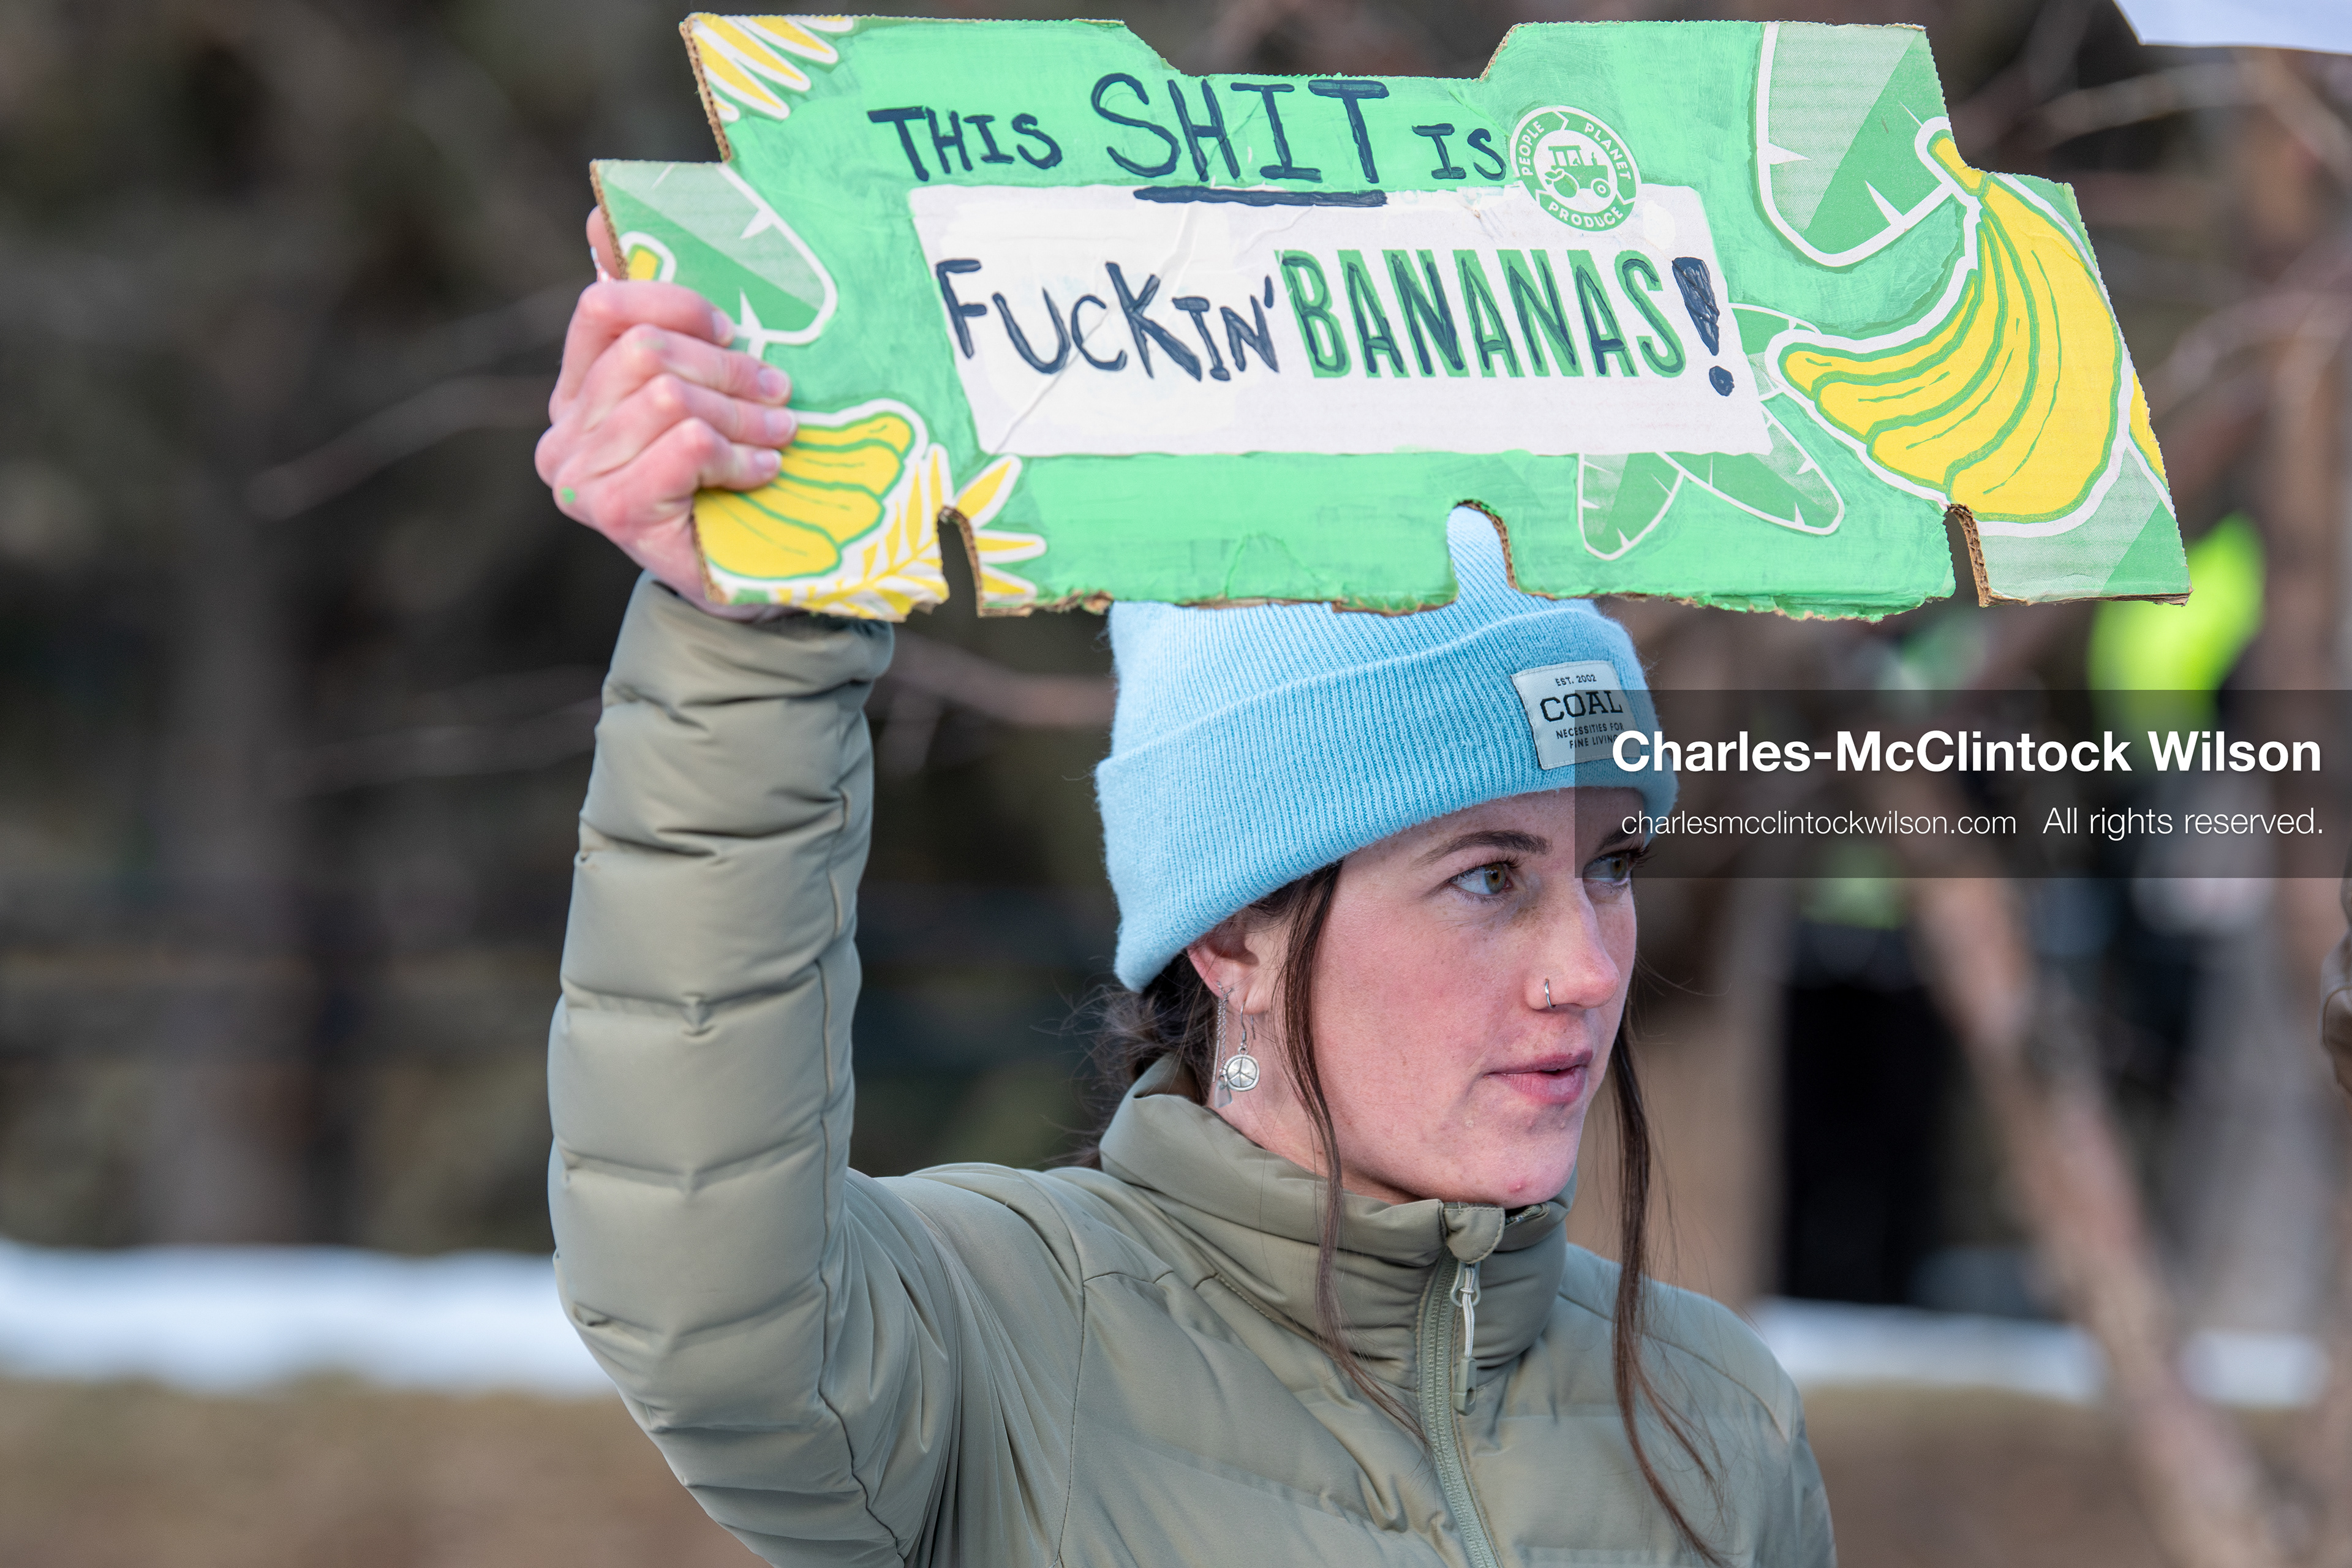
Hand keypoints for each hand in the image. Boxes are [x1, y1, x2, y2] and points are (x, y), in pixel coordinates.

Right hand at [535, 209, 796, 617]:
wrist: (742, 586)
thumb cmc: (723, 483)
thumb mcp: (701, 396)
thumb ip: (661, 322)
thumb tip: (601, 216)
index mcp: (573, 394)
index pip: (602, 308)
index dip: (674, 301)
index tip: (730, 329)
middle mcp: (563, 436)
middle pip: (645, 351)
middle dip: (725, 367)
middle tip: (777, 393)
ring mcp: (582, 478)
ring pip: (669, 396)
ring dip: (741, 415)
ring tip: (779, 436)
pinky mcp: (614, 513)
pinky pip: (683, 444)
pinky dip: (736, 454)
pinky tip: (762, 473)